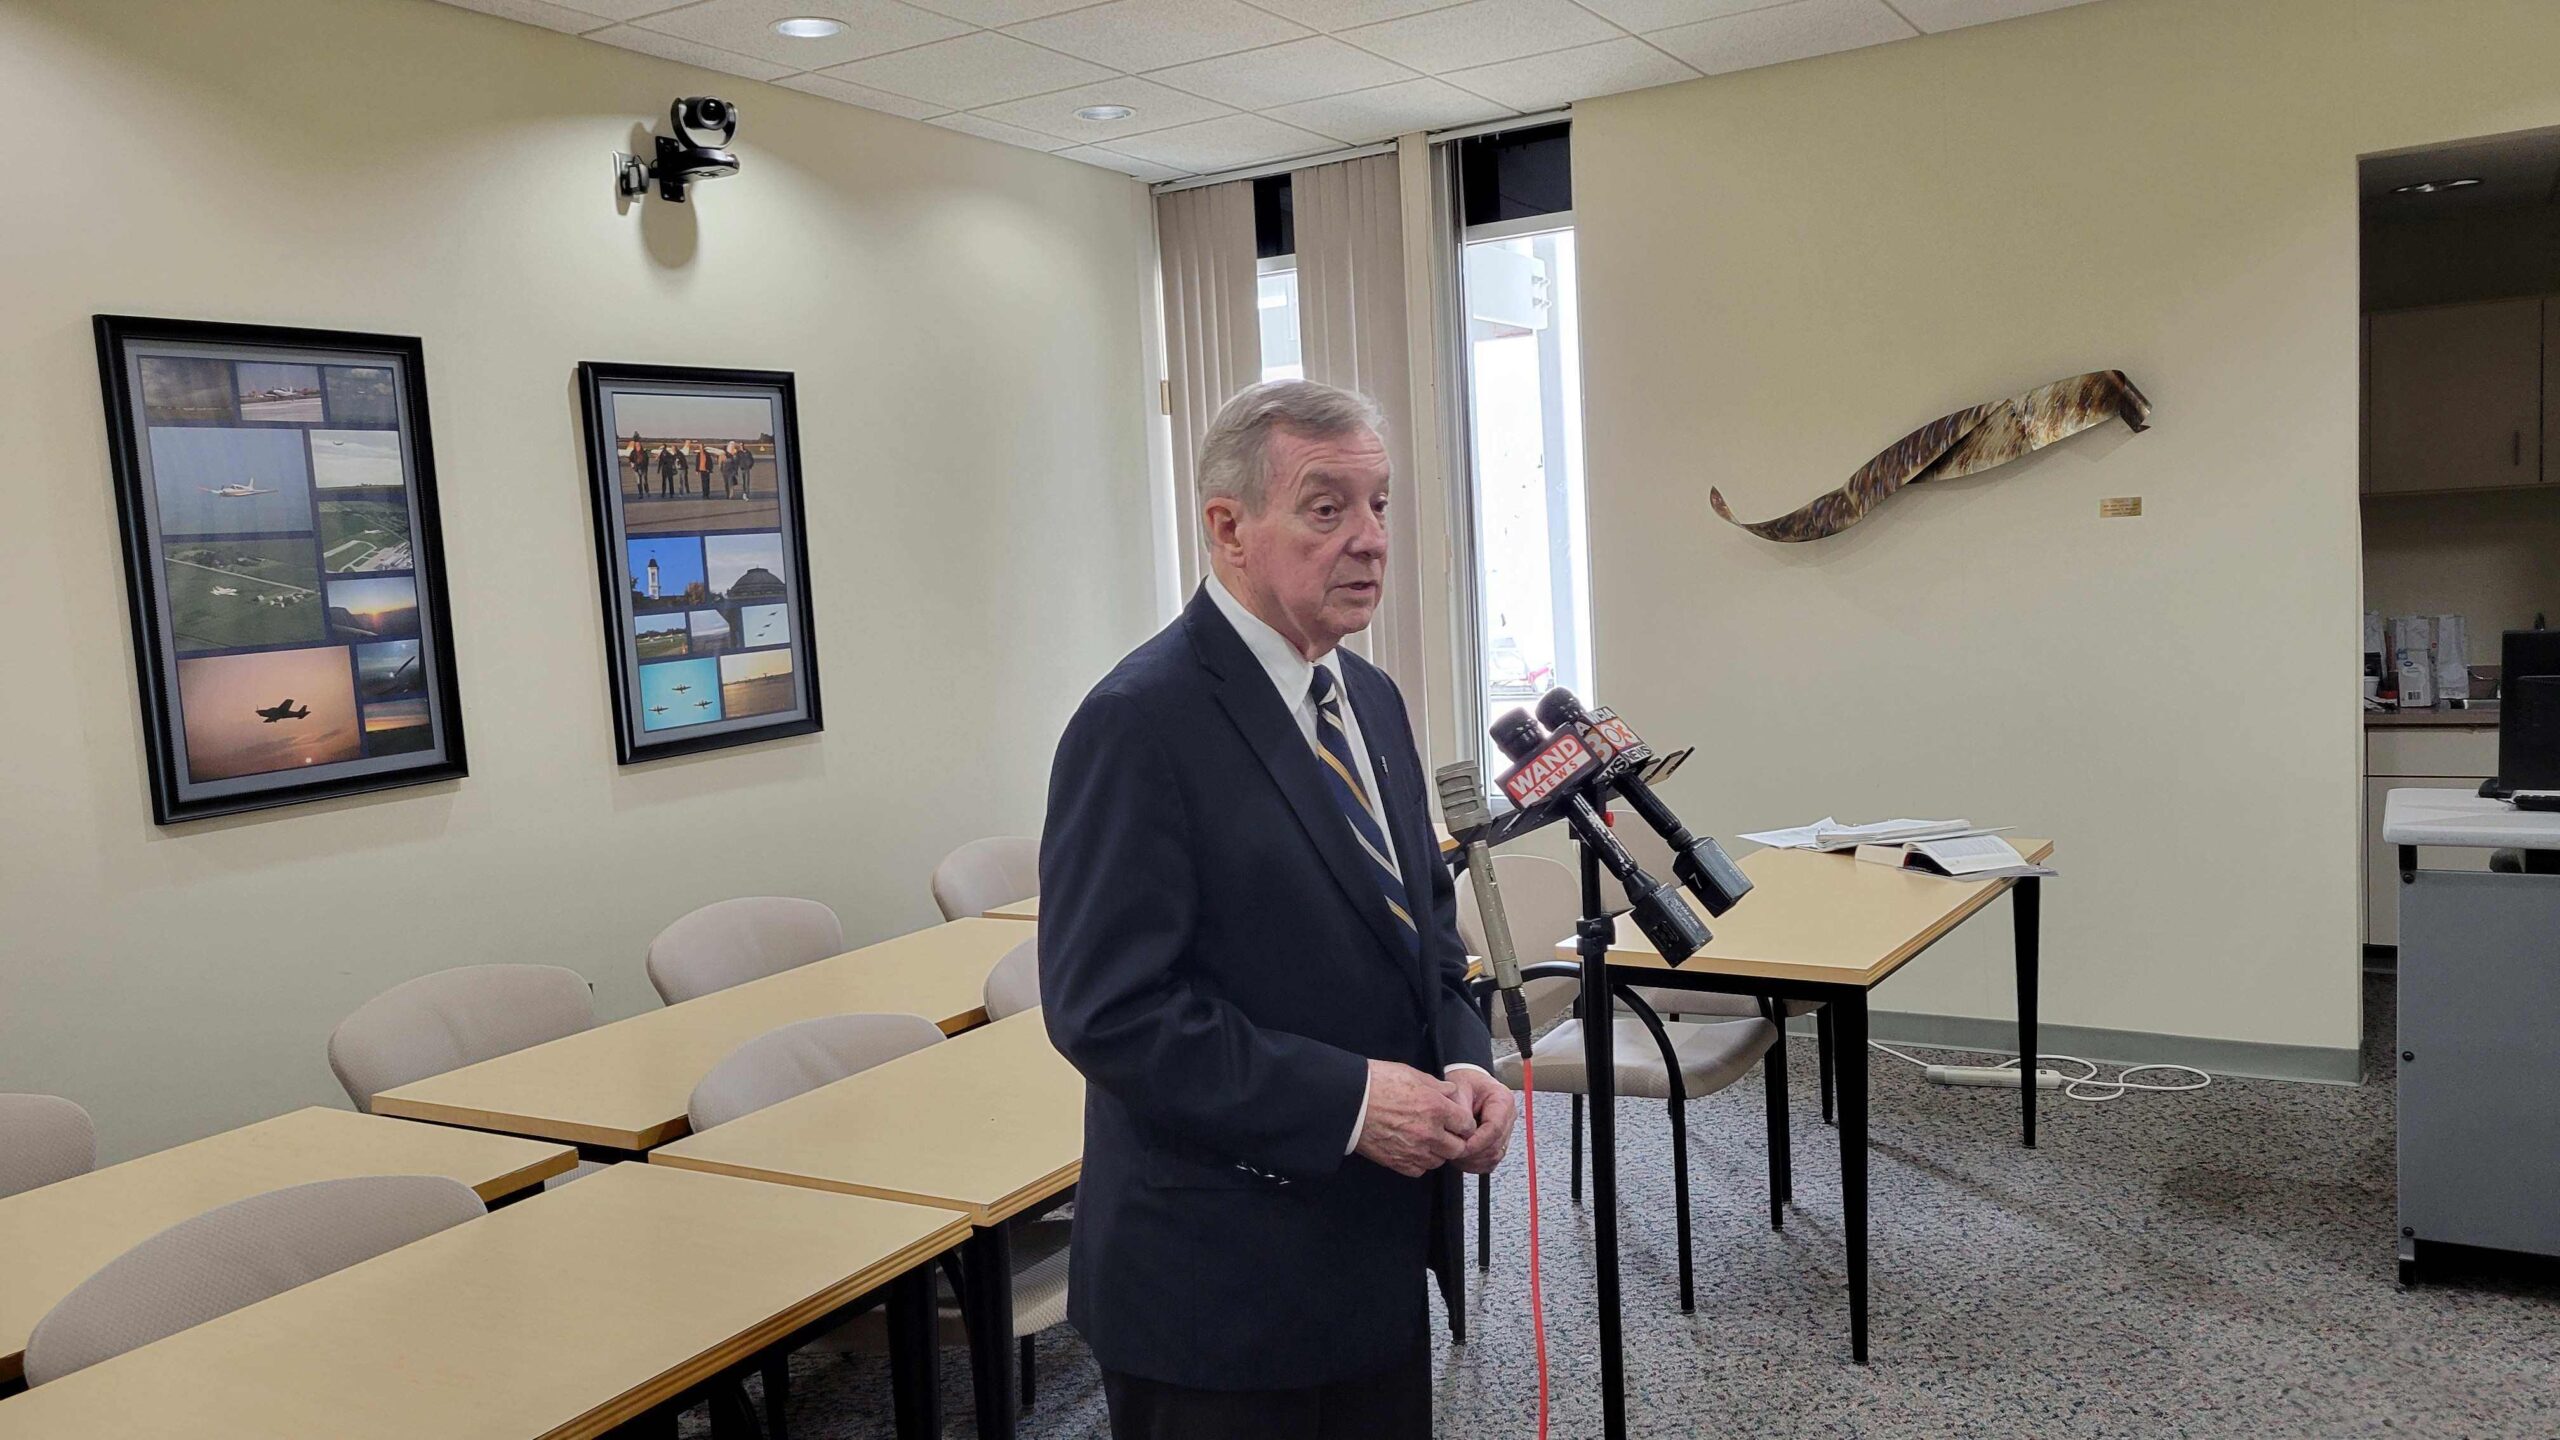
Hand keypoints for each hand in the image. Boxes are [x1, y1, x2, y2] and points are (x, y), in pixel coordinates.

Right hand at [1355, 1060, 1475, 1177]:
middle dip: (1455, 1140)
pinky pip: (1420, 1170)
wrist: (1349, 1102)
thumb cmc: (1377, 1083)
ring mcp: (1414, 1150)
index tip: (1458, 1122)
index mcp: (1436, 1108)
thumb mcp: (1412, 1074)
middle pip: (1457, 1148)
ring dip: (1438, 1152)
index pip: (1467, 1125)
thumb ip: (1438, 1086)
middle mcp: (1429, 1132)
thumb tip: (1451, 1092)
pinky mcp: (1398, 1162)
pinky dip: (1420, 1162)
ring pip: (1440, 1161)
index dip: (1464, 1123)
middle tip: (1446, 1132)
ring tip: (1427, 1140)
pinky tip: (1413, 1149)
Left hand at [1445, 1067, 1515, 1175]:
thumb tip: (1462, 1133)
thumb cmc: (1464, 1083)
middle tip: (1452, 1151)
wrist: (1467, 1084)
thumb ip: (1460, 1110)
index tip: (1461, 1146)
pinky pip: (1490, 1161)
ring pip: (1494, 1156)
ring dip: (1473, 1160)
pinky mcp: (1498, 1143)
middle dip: (1473, 1153)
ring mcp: (1505, 1132)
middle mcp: (1508, 1117)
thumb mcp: (1458, 1088)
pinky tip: (1461, 1158)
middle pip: (1496, 1145)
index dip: (1478, 1141)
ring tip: (1454, 1153)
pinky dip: (1475, 1164)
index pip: (1495, 1128)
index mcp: (1503, 1100)